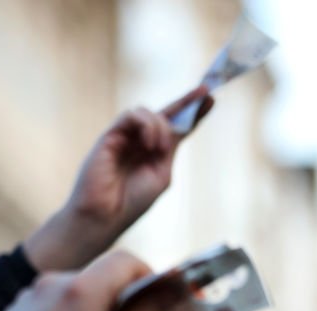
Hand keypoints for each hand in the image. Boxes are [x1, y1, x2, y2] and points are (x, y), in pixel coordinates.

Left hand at [0, 251, 167, 310]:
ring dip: (94, 309)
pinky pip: (53, 302)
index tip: (156, 301)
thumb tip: (170, 291)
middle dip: (120, 298)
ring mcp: (29, 296)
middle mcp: (51, 283)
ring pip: (77, 289)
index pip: (125, 261)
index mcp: (80, 290)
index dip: (148, 276)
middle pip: (100, 275)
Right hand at [23, 88, 214, 270]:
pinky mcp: (110, 135)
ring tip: (158, 149)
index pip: (177, 127)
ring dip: (160, 127)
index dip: (193, 112)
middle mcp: (140, 140)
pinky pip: (132, 116)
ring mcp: (125, 136)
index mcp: (155, 152)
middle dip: (187, 101)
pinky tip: (149, 144)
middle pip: (166, 113)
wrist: (105, 215)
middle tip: (205, 90)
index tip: (211, 98)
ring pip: (149, 113)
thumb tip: (172, 127)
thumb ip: (169, 149)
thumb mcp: (161, 174)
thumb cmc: (132, 201)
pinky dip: (146, 126)